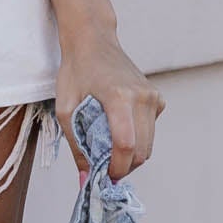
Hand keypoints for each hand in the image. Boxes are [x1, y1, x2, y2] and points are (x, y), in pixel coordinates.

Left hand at [56, 14, 163, 182]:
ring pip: (149, 144)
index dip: (116, 168)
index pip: (126, 145)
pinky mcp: (157, 98)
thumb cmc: (75, 72)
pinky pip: (150, 131)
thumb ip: (77, 146)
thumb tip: (86, 181)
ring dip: (131, 156)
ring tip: (108, 149)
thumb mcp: (66, 110)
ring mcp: (153, 97)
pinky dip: (137, 139)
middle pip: (142, 150)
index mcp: (119, 98)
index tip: (104, 177)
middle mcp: (142, 97)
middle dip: (124, 166)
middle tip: (103, 167)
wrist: (93, 41)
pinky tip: (118, 128)